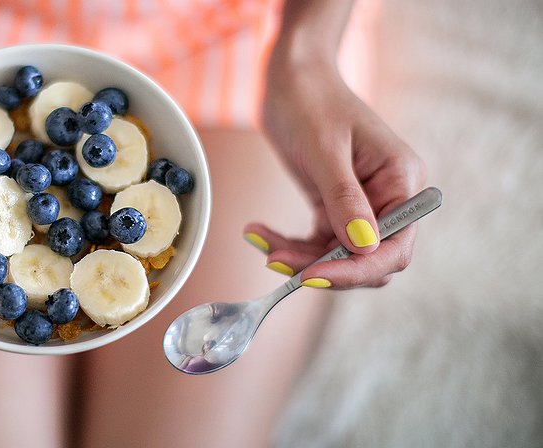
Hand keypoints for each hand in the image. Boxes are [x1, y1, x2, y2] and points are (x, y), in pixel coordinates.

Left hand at [247, 56, 426, 288]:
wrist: (291, 78)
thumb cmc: (311, 100)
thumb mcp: (324, 150)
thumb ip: (345, 199)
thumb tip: (364, 249)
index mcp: (402, 181)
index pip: (393, 247)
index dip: (355, 270)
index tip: (311, 275)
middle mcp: (389, 197)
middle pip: (368, 260)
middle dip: (322, 266)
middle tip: (275, 259)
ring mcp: (362, 204)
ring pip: (338, 256)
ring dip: (298, 258)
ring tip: (260, 240)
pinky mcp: (335, 206)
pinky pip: (318, 243)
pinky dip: (290, 245)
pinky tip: (258, 233)